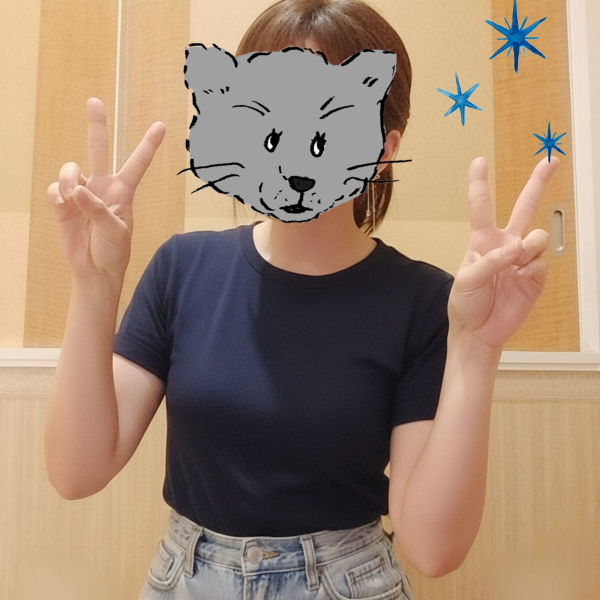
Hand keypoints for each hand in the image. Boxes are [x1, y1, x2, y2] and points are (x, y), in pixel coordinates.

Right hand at [47, 98, 165, 282]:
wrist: (94, 269)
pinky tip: (64, 205)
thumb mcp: (116, 231)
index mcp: (123, 192)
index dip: (149, 145)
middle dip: (97, 126)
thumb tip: (78, 190)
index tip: (161, 126)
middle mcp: (102, 187)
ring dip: (69, 178)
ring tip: (73, 197)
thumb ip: (99, 210)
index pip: (138, 164)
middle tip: (95, 101)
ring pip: (71, 169)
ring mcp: (82, 193)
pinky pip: (56, 188)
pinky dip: (58, 194)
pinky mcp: (63, 203)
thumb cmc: (113, 251)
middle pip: (100, 150)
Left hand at [447, 156, 559, 349]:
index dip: (479, 184)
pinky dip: (531, 268)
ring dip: (528, 246)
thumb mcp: (467, 279)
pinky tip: (521, 278)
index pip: (481, 207)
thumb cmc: (466, 303)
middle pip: (524, 207)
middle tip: (551, 160)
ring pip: (537, 236)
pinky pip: (541, 262)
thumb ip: (490, 260)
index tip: (478, 161)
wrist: (479, 332)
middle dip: (537, 183)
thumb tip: (517, 248)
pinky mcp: (535, 275)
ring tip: (516, 262)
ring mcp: (523, 259)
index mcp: (482, 241)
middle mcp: (505, 244)